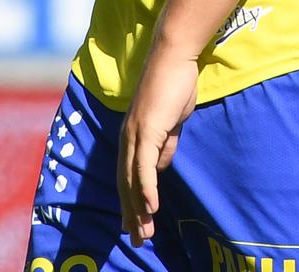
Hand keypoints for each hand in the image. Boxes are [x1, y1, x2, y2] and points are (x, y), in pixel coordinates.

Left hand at [117, 55, 198, 245]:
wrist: (172, 58)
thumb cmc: (173, 85)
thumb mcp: (170, 122)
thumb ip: (165, 143)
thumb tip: (162, 166)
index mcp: (133, 136)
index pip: (127, 176)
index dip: (130, 203)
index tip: (135, 226)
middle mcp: (128, 137)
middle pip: (125, 184)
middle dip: (131, 215)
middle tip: (137, 241)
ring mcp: (135, 134)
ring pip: (132, 179)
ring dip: (138, 209)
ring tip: (144, 234)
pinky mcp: (147, 129)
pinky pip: (145, 165)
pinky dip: (146, 188)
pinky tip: (151, 208)